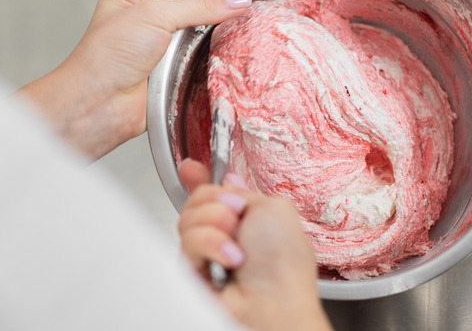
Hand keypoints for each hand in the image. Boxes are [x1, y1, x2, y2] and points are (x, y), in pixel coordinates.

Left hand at [16, 0, 251, 159]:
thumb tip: (236, 0)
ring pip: (203, 29)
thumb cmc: (107, 56)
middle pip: (196, 0)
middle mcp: (150, 18)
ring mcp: (164, 46)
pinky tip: (237, 42)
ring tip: (251, 12)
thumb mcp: (153, 15)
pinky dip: (220, 51)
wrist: (98, 104)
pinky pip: (205, 57)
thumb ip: (198, 6)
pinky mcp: (177, 72)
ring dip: (222, 24)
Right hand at [177, 159, 332, 330]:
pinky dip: (210, 245)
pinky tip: (229, 260)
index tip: (191, 169)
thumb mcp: (274, 208)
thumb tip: (227, 181)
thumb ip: (245, 190)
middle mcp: (225, 233)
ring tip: (237, 246)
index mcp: (248, 217)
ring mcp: (207, 252)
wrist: (275, 302)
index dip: (200, 178)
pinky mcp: (191, 270)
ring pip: (188, 219)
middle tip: (236, 216)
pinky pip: (186, 243)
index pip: (215, 192)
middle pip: (197, 201)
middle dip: (215, 202)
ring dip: (215, 225)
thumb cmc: (285, 263)